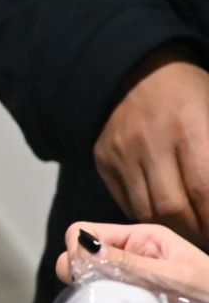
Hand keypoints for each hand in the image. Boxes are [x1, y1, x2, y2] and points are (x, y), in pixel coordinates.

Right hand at [55, 220, 208, 299]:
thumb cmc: (207, 291)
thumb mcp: (173, 275)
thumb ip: (130, 262)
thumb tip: (85, 248)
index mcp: (139, 237)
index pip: (85, 230)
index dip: (77, 250)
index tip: (85, 274)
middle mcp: (127, 252)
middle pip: (79, 252)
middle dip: (79, 270)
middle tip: (96, 291)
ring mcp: (124, 275)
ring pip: (85, 275)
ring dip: (89, 289)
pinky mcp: (125, 297)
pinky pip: (97, 294)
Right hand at [95, 52, 208, 240]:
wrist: (131, 68)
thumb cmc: (189, 91)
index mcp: (188, 126)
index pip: (204, 192)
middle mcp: (150, 143)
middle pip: (174, 210)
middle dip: (199, 234)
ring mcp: (122, 155)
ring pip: (148, 213)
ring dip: (175, 232)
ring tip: (194, 235)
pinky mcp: (103, 163)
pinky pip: (128, 203)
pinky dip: (150, 217)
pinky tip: (168, 218)